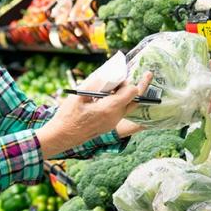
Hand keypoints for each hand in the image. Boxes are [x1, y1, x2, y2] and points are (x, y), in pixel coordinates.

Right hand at [37, 72, 152, 157]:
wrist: (62, 137)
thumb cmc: (68, 116)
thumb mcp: (79, 95)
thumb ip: (95, 83)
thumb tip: (107, 73)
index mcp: (109, 109)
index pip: (132, 93)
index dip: (129, 82)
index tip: (121, 77)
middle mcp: (115, 117)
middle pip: (136, 101)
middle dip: (141, 87)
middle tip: (148, 74)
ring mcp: (113, 123)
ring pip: (129, 106)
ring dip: (127, 94)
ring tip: (118, 84)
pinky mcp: (109, 125)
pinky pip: (121, 111)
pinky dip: (120, 101)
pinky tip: (108, 95)